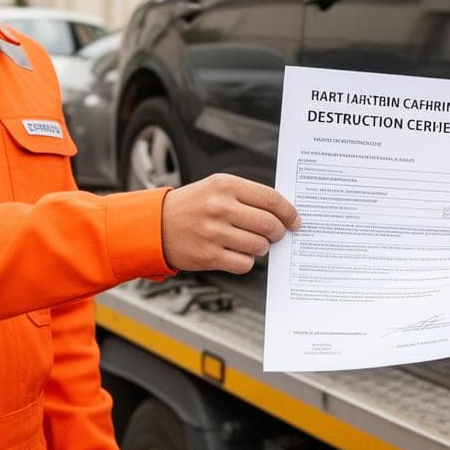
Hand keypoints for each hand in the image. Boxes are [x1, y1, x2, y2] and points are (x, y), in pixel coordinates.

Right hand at [160, 173, 300, 273]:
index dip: (289, 212)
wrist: (155, 225)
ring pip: (259, 246)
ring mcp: (213, 232)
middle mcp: (219, 207)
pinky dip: (246, 261)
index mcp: (225, 185)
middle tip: (276, 234)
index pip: (270, 199)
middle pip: (268, 224)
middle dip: (278, 232)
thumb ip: (247, 196)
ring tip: (252, 242)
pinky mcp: (208, 255)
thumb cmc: (191, 205)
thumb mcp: (216, 187)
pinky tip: (238, 253)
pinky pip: (244, 263)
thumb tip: (282, 213)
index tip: (295, 221)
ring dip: (262, 247)